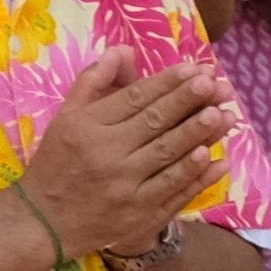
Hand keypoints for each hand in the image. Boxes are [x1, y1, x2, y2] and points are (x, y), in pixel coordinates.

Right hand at [19, 48, 239, 260]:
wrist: (45, 221)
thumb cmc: (57, 163)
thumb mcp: (65, 119)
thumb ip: (92, 83)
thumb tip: (122, 50)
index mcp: (86, 128)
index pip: (132, 99)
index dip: (165, 83)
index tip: (193, 68)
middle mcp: (106, 155)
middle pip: (154, 123)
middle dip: (187, 101)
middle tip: (214, 83)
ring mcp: (126, 186)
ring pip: (169, 155)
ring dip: (199, 134)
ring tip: (224, 114)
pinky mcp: (141, 214)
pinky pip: (175, 191)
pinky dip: (197, 175)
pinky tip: (216, 159)